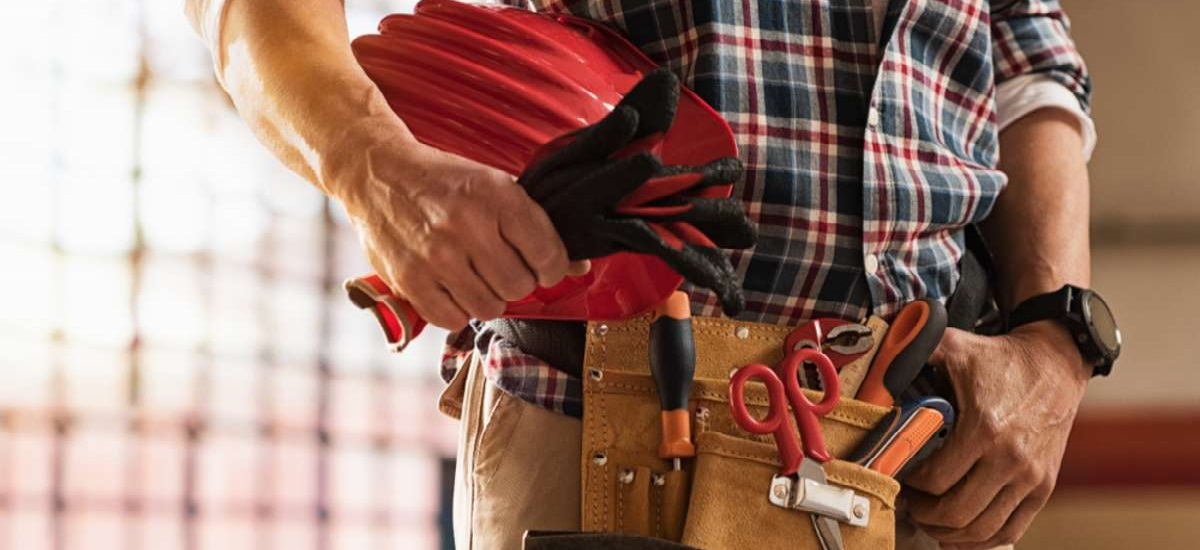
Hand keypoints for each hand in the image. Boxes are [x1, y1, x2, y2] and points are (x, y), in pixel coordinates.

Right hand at [337, 128, 587, 329]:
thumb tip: (578, 267)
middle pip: (519, 286)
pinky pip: (453, 319)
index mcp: (496, 196)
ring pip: (489, 308)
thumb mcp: (493, 186)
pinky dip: (457, 310)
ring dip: (487, 297)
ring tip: (474, 276)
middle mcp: (467, 225)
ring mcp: (436, 255)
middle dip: (517, 282)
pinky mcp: (409, 279)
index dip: (553, 268)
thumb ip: (535, 226)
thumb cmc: (442, 182)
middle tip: (502, 268)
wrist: (378, 174)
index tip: (544, 267)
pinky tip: (452, 287)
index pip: (548, 255)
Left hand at [903, 321, 1090, 548]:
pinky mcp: (1043, 486)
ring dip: (951, 532)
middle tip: (912, 504)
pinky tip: (963, 533)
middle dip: (926, 515)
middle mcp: (1010, 459)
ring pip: (983, 529)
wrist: (1055, 363)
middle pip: (957, 512)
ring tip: (932, 520)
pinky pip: (1011, 529)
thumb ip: (914, 352)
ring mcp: (1030, 477)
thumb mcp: (954, 346)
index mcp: (984, 429)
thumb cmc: (1001, 358)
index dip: (911, 485)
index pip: (936, 480)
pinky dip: (984, 539)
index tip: (901, 476)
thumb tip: (879, 360)